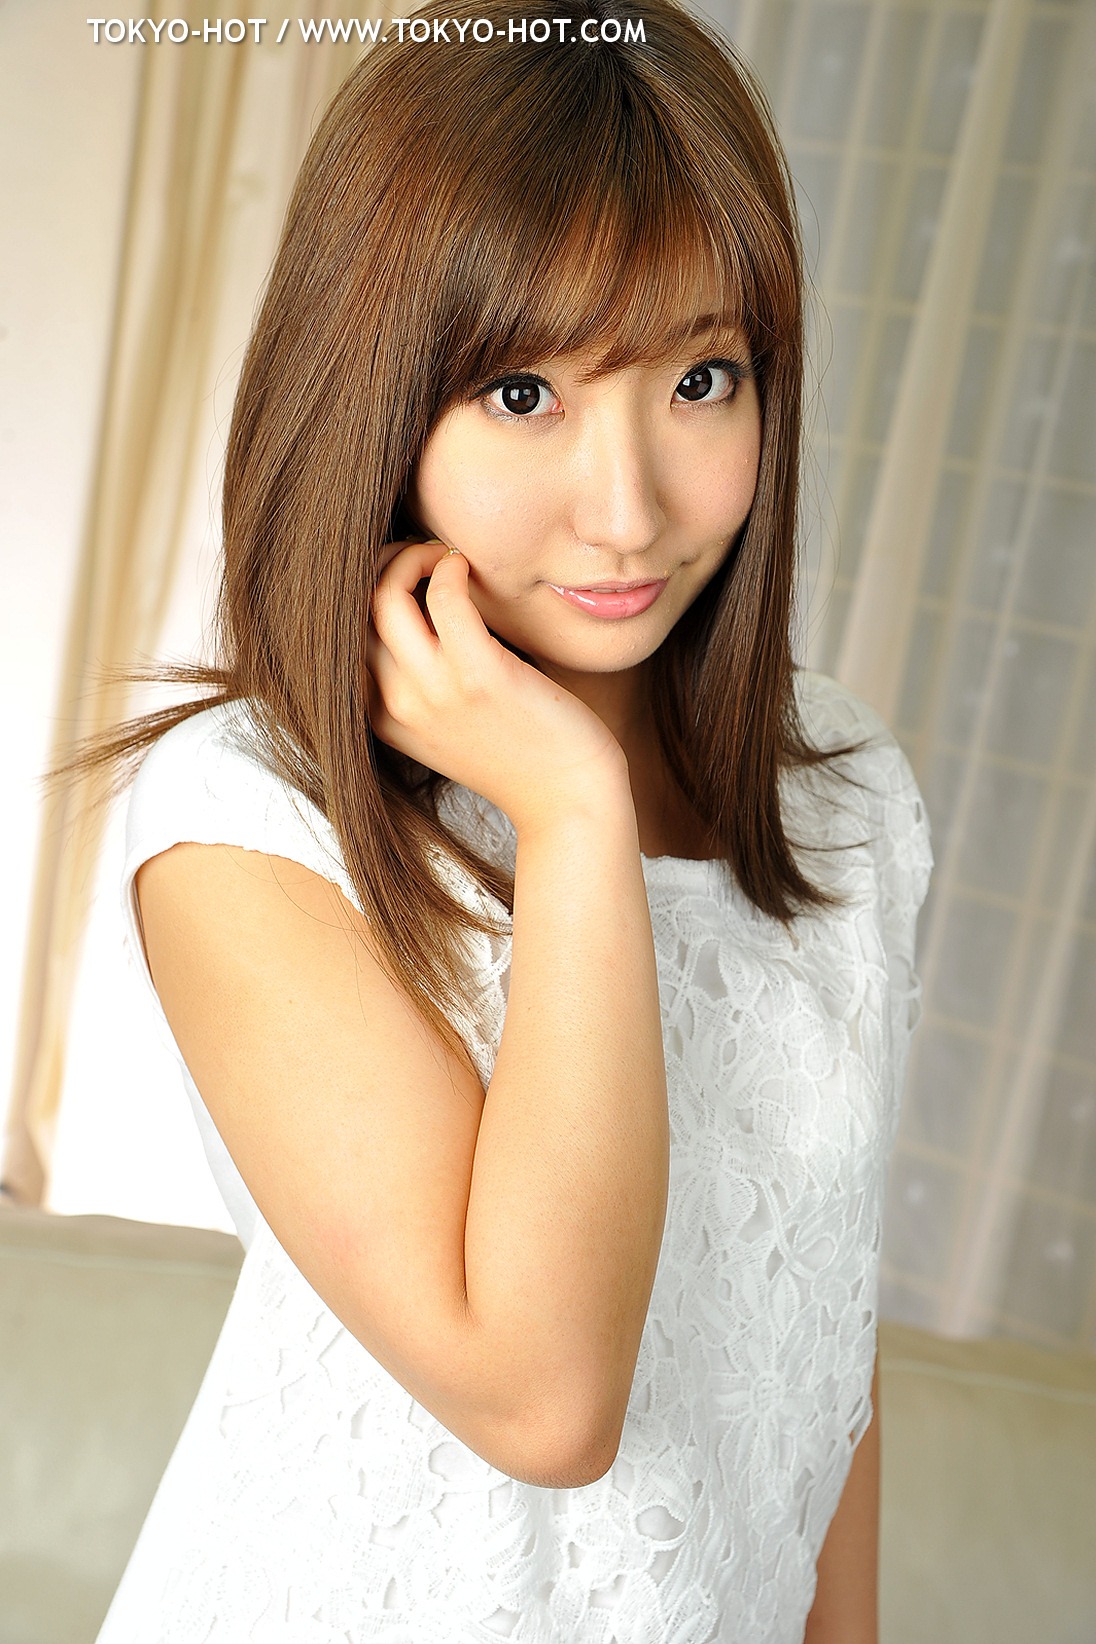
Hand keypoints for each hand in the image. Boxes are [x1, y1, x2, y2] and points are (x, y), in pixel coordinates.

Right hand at [366, 541, 626, 830]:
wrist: (566, 800)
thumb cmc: (518, 753)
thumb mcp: (447, 728)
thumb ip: (420, 685)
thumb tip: (414, 613)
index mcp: (380, 719)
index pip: (340, 638)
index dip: (362, 594)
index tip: (398, 578)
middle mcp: (397, 706)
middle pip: (353, 612)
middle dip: (380, 566)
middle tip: (420, 557)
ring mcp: (434, 692)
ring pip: (384, 597)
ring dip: (410, 557)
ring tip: (442, 557)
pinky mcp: (479, 676)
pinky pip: (444, 596)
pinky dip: (449, 567)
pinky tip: (466, 567)